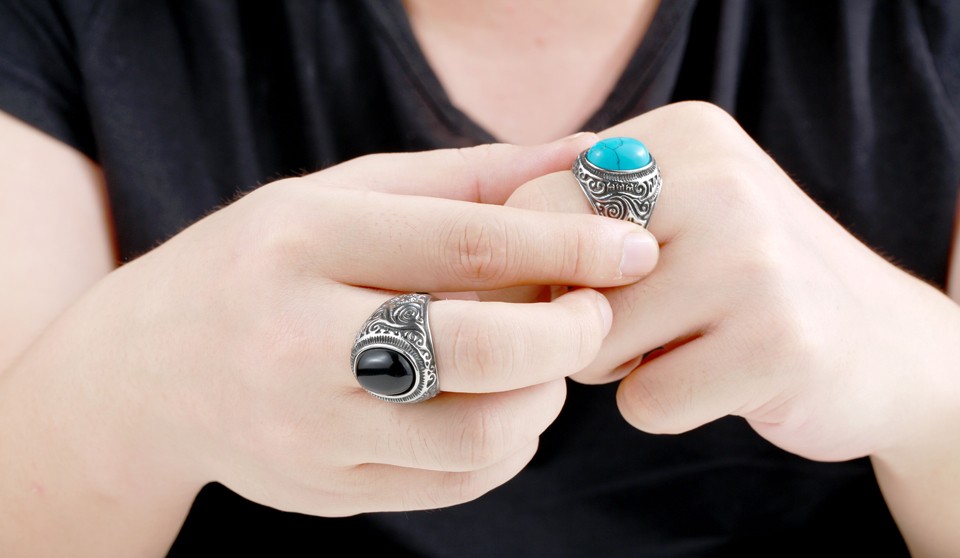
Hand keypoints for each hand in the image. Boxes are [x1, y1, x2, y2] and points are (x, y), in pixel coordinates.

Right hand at [35, 136, 660, 517]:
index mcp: (302, 243)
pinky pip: (456, 484)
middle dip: (567, 333)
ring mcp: (307, 430)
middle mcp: (295, 340)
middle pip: (477, 350)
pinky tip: (498, 404)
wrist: (150, 373)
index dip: (567, 247)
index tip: (631, 248)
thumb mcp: (347, 196)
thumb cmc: (265, 264)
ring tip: (539, 361)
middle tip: (592, 313)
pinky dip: (506, 444)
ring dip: (543, 396)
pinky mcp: (325, 490)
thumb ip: (470, 178)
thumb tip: (586, 155)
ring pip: (479, 435)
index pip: (462, 243)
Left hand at [502, 102, 959, 464]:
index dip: (529, 270)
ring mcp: (755, 260)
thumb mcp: (672, 217)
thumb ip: (581, 215)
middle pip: (553, 275)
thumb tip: (466, 261)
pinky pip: (645, 402)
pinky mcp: (779, 343)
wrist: (878, 344)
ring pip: (590, 344)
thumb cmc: (739, 287)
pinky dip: (665, 406)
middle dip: (574, 320)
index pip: (531, 205)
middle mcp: (720, 181)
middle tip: (636, 321)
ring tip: (687, 344)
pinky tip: (720, 379)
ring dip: (620, 366)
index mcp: (683, 137)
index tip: (568, 292)